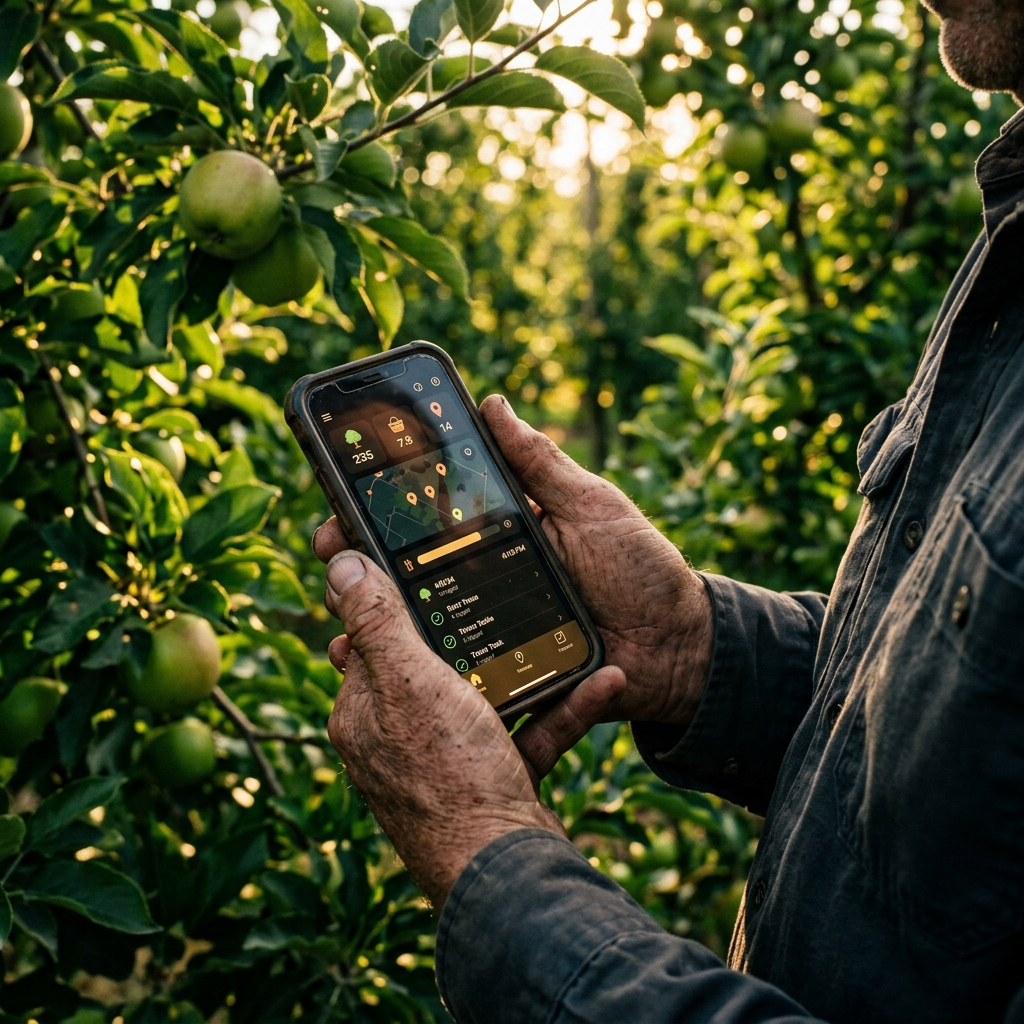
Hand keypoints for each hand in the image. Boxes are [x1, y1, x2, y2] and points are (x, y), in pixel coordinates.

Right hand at [312, 394, 711, 783]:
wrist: (681, 652)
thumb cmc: (643, 571)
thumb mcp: (594, 506)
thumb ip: (543, 463)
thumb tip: (493, 403)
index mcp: (508, 534)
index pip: (435, 516)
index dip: (388, 506)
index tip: (344, 495)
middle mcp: (491, 579)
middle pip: (415, 570)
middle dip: (365, 560)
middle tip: (330, 551)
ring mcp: (494, 628)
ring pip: (422, 625)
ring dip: (375, 620)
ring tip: (339, 619)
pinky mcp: (504, 673)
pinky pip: (453, 674)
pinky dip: (414, 671)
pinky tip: (375, 668)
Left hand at [320, 551, 624, 908]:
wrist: (507, 872)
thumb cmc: (448, 775)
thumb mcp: (409, 681)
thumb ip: (376, 621)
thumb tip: (338, 563)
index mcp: (364, 708)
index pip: (368, 636)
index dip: (393, 594)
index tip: (425, 557)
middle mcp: (399, 734)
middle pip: (435, 661)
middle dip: (473, 627)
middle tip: (505, 584)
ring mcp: (450, 758)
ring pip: (490, 693)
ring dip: (532, 664)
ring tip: (565, 627)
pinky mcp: (497, 778)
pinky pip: (530, 729)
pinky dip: (563, 706)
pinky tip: (602, 680)